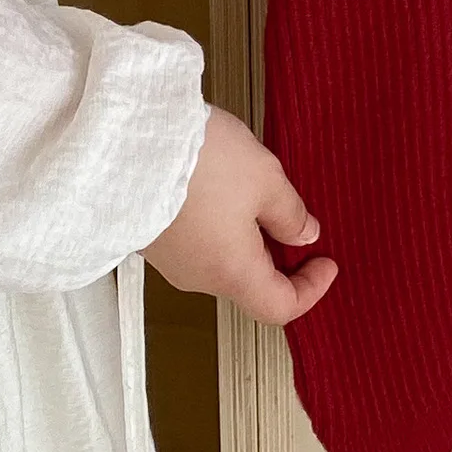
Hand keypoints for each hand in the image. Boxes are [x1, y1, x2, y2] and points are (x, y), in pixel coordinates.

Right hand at [144, 108, 335, 325]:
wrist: (124, 144)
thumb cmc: (200, 163)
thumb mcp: (264, 179)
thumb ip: (290, 214)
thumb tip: (305, 235)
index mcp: (232, 273)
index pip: (279, 308)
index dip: (310, 290)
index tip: (326, 261)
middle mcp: (198, 276)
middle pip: (250, 283)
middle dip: (279, 255)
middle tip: (297, 217)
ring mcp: (170, 258)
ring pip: (222, 259)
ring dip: (248, 235)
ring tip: (258, 189)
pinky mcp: (151, 236)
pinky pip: (196, 241)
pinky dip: (219, 225)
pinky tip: (222, 185)